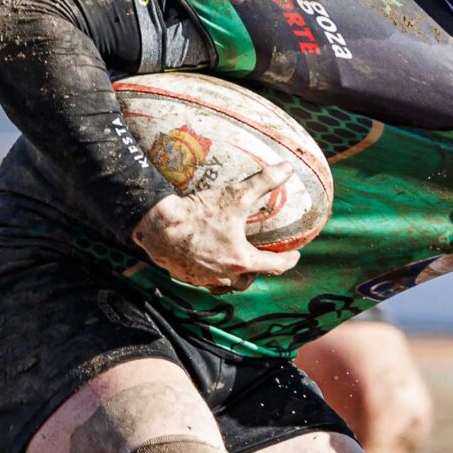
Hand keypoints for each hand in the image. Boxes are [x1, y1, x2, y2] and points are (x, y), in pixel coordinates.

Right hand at [129, 170, 297, 293]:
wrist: (157, 226)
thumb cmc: (198, 213)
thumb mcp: (235, 195)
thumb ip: (264, 181)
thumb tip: (287, 168)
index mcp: (241, 259)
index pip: (274, 266)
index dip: (288, 261)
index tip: (294, 256)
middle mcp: (224, 275)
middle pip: (248, 281)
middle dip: (258, 272)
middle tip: (260, 259)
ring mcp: (204, 278)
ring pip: (226, 284)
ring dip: (234, 276)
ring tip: (235, 263)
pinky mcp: (186, 276)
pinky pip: (204, 280)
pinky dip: (211, 273)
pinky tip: (207, 260)